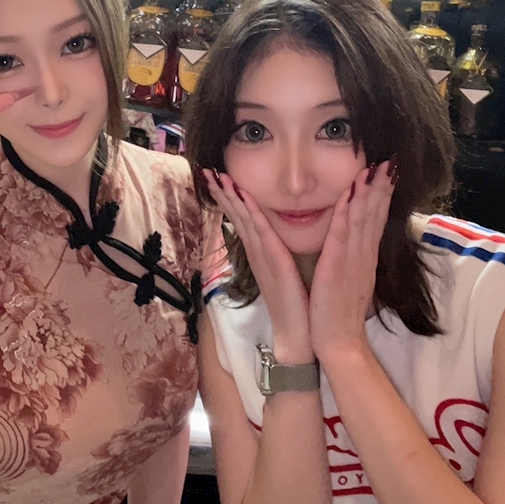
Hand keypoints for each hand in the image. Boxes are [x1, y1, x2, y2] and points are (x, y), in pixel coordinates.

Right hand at [203, 169, 311, 359]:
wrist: (298, 333)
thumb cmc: (295, 304)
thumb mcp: (284, 273)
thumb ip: (277, 254)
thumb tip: (275, 238)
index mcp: (260, 252)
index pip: (241, 219)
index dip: (228, 198)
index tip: (217, 178)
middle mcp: (257, 251)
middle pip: (235, 215)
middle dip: (221, 192)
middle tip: (207, 170)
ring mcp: (262, 255)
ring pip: (243, 219)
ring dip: (230, 196)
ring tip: (216, 176)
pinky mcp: (273, 260)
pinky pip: (260, 230)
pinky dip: (250, 212)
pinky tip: (243, 196)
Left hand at [308, 160, 395, 361]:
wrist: (338, 341)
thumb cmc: (338, 311)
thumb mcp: (351, 279)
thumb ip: (355, 259)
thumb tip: (357, 241)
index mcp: (365, 257)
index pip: (376, 219)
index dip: (383, 194)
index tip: (389, 170)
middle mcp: (363, 255)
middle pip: (376, 214)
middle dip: (382, 185)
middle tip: (390, 160)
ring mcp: (353, 260)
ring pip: (363, 218)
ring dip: (370, 191)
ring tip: (376, 166)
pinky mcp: (338, 266)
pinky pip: (344, 233)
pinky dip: (347, 211)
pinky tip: (351, 193)